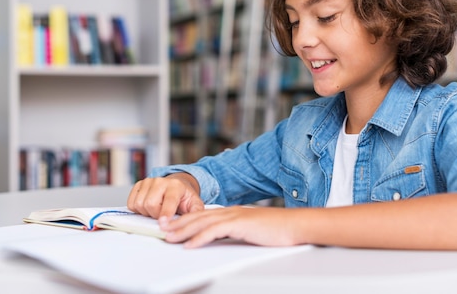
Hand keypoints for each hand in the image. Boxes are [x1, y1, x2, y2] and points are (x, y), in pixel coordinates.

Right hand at [127, 173, 203, 218]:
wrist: (176, 186)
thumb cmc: (183, 198)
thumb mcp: (194, 204)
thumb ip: (195, 212)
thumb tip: (194, 222)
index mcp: (176, 186)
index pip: (169, 200)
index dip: (165, 213)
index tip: (163, 224)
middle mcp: (160, 181)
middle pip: (150, 204)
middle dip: (155, 215)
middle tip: (162, 216)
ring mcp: (148, 181)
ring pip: (139, 204)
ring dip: (146, 213)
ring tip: (156, 210)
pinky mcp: (138, 185)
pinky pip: (131, 203)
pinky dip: (137, 209)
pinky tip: (147, 207)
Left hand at [159, 206, 301, 247]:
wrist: (294, 226)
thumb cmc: (277, 230)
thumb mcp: (251, 230)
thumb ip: (236, 231)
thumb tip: (222, 237)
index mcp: (233, 213)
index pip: (203, 216)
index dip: (186, 220)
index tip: (172, 226)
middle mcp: (231, 212)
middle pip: (198, 217)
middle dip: (178, 224)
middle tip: (162, 230)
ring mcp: (235, 217)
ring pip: (202, 223)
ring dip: (183, 231)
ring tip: (169, 237)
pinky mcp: (240, 224)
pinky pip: (215, 232)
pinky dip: (200, 238)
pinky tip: (190, 245)